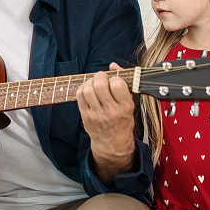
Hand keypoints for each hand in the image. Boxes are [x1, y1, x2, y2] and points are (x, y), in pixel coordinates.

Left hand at [76, 63, 136, 181]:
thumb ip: (123, 83)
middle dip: (100, 76)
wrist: (113, 144)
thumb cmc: (123, 121)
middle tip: (102, 78)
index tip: (114, 81)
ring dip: (90, 82)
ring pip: (87, 89)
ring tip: (94, 84)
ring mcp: (96, 115)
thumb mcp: (129, 104)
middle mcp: (111, 112)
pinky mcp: (85, 116)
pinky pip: (79, 96)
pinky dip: (82, 88)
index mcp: (125, 108)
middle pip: (99, 85)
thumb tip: (113, 65)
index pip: (117, 84)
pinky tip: (88, 90)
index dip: (114, 78)